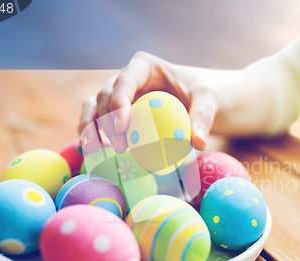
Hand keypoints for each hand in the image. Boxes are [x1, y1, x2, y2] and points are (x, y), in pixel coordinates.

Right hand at [78, 51, 273, 153]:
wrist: (205, 102)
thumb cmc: (207, 94)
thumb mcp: (210, 100)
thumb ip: (203, 116)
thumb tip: (197, 142)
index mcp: (144, 67)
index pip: (124, 81)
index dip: (118, 102)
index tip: (123, 127)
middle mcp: (126, 79)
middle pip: (105, 96)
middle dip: (104, 121)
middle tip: (120, 148)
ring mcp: (120, 97)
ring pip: (94, 108)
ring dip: (89, 128)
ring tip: (92, 151)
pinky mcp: (119, 115)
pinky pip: (99, 124)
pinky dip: (93, 136)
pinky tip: (92, 154)